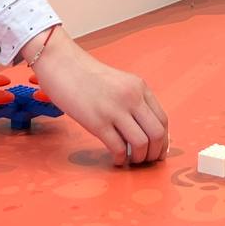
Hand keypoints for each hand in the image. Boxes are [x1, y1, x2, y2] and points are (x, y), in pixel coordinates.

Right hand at [32, 28, 168, 165]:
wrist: (62, 64)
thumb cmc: (87, 76)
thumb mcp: (119, 83)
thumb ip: (133, 101)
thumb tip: (144, 130)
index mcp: (139, 87)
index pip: (162, 120)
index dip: (163, 142)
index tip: (157, 152)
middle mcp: (131, 97)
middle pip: (156, 134)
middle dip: (154, 153)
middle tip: (145, 161)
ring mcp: (114, 109)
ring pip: (140, 143)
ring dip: (138, 158)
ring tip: (129, 161)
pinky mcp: (97, 121)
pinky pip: (118, 148)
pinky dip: (119, 159)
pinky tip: (115, 159)